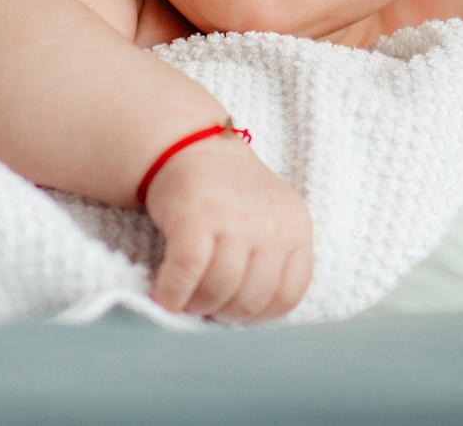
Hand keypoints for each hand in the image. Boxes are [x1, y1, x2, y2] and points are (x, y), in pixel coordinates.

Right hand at [140, 135, 313, 320]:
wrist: (194, 148)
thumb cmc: (232, 198)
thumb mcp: (270, 222)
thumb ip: (272, 261)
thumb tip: (251, 315)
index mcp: (297, 228)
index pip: (288, 294)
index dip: (259, 315)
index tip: (237, 310)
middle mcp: (271, 223)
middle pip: (251, 298)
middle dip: (224, 313)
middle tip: (207, 305)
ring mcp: (235, 219)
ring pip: (220, 290)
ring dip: (198, 305)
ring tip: (187, 298)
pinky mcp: (196, 216)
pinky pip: (188, 272)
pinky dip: (173, 293)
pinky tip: (165, 295)